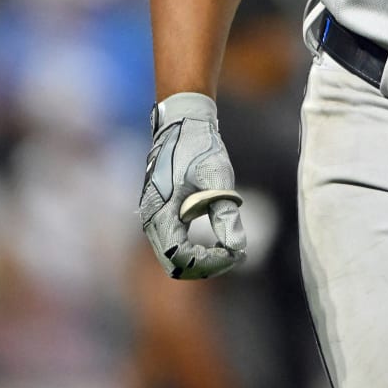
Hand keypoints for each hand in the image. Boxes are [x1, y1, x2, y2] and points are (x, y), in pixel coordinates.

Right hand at [139, 92, 247, 278]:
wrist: (183, 122)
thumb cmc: (198, 145)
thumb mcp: (216, 177)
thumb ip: (225, 213)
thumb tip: (237, 247)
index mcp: (159, 213)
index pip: (180, 257)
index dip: (210, 262)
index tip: (237, 254)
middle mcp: (150, 220)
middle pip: (174, 263)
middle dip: (206, 266)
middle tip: (237, 256)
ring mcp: (153, 217)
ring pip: (173, 256)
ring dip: (201, 260)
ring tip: (231, 251)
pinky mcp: (161, 213)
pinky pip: (174, 243)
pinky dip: (195, 249)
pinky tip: (219, 240)